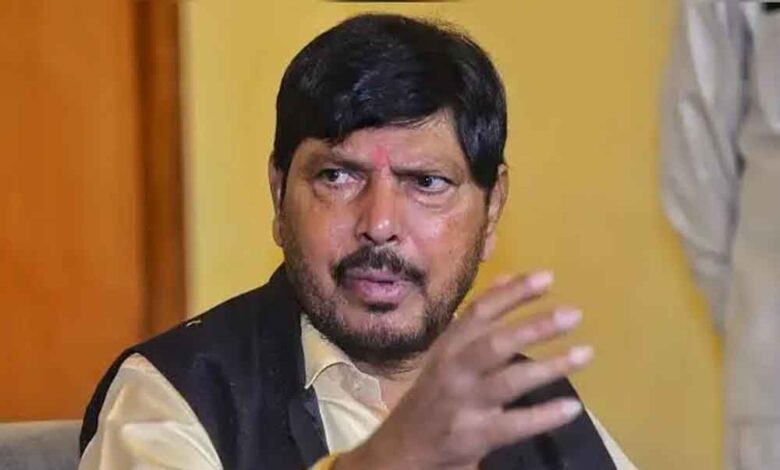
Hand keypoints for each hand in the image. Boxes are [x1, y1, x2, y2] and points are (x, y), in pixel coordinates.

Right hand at [334, 271, 592, 469]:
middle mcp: (454, 368)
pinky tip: (572, 407)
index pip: (481, 311)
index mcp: (450, 344)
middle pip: (495, 343)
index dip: (513, 293)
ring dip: (549, 367)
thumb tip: (507, 278)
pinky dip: (544, 415)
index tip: (547, 277)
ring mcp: (464, 402)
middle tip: (573, 315)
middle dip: (535, 327)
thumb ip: (478, 317)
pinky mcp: (474, 435)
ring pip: (509, 381)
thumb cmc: (434, 393)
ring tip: (585, 353)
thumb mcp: (449, 350)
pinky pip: (514, 424)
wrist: (404, 447)